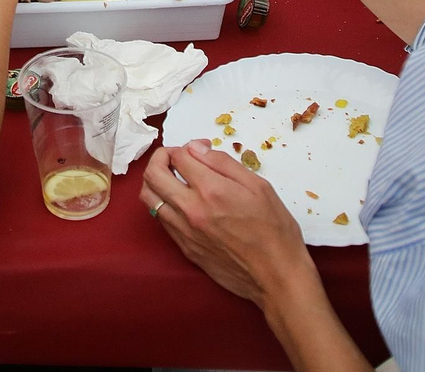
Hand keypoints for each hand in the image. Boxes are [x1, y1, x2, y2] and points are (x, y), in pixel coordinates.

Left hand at [139, 140, 316, 307]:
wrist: (275, 276)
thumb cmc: (274, 231)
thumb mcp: (259, 187)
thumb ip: (224, 163)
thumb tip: (196, 148)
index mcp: (212, 190)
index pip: (179, 156)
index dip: (189, 146)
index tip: (201, 149)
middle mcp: (191, 209)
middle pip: (153, 174)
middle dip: (161, 157)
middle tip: (177, 157)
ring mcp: (184, 231)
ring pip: (149, 197)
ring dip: (156, 180)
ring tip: (173, 177)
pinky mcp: (184, 248)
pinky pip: (160, 219)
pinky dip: (163, 203)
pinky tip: (181, 201)